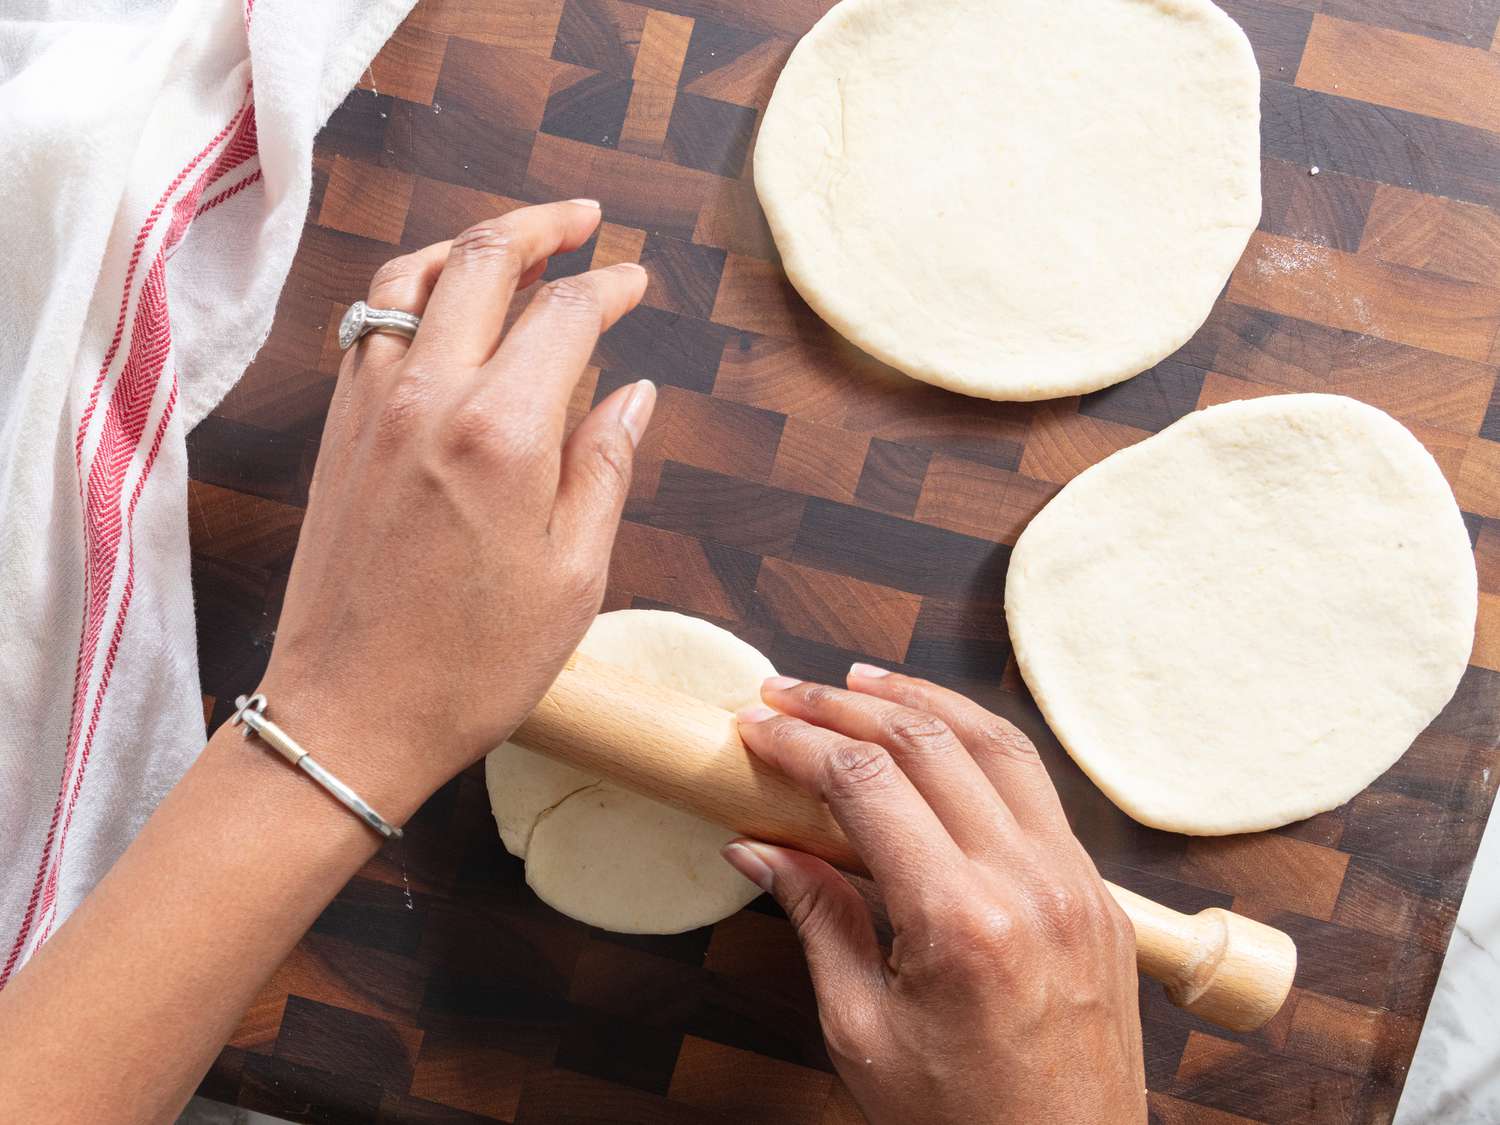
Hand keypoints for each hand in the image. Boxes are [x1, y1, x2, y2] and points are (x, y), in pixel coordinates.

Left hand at [259, 200, 654, 821]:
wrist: (349, 715)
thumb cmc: (472, 664)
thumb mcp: (574, 577)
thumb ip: (604, 468)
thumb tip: (634, 393)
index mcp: (502, 433)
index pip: (565, 315)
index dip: (610, 287)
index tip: (638, 283)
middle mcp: (428, 398)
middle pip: (482, 262)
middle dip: (542, 227)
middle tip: (585, 222)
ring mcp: (370, 407)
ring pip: (413, 277)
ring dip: (469, 245)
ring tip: (515, 245)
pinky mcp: (338, 430)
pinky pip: (372, 323)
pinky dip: (415, 289)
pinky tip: (446, 308)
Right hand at [725, 667, 1145, 1123]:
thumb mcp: (861, 1031)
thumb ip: (816, 918)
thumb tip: (757, 848)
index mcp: (962, 920)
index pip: (866, 782)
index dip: (800, 742)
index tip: (755, 727)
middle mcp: (1031, 883)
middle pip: (930, 741)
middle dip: (847, 704)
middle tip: (789, 692)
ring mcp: (1078, 884)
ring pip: (998, 745)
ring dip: (923, 700)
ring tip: (862, 681)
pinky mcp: (1100, 897)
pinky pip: (1038, 791)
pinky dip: (981, 748)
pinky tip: (940, 742)